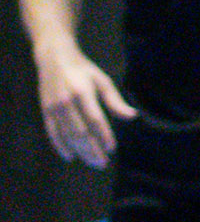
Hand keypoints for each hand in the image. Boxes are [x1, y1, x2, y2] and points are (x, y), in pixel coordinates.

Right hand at [35, 47, 133, 167]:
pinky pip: (52, 132)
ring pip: (67, 135)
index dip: (103, 136)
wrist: (54, 58)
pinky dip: (60, 146)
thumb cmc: (83, 71)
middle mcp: (65, 101)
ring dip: (80, 151)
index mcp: (82, 92)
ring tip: (93, 162)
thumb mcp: (102, 81)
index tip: (112, 149)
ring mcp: (53, 107)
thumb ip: (115, 101)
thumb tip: (132, 117)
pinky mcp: (45, 110)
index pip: (95, 119)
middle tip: (103, 163)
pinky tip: (71, 156)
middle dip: (92, 150)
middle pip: (80, 132)